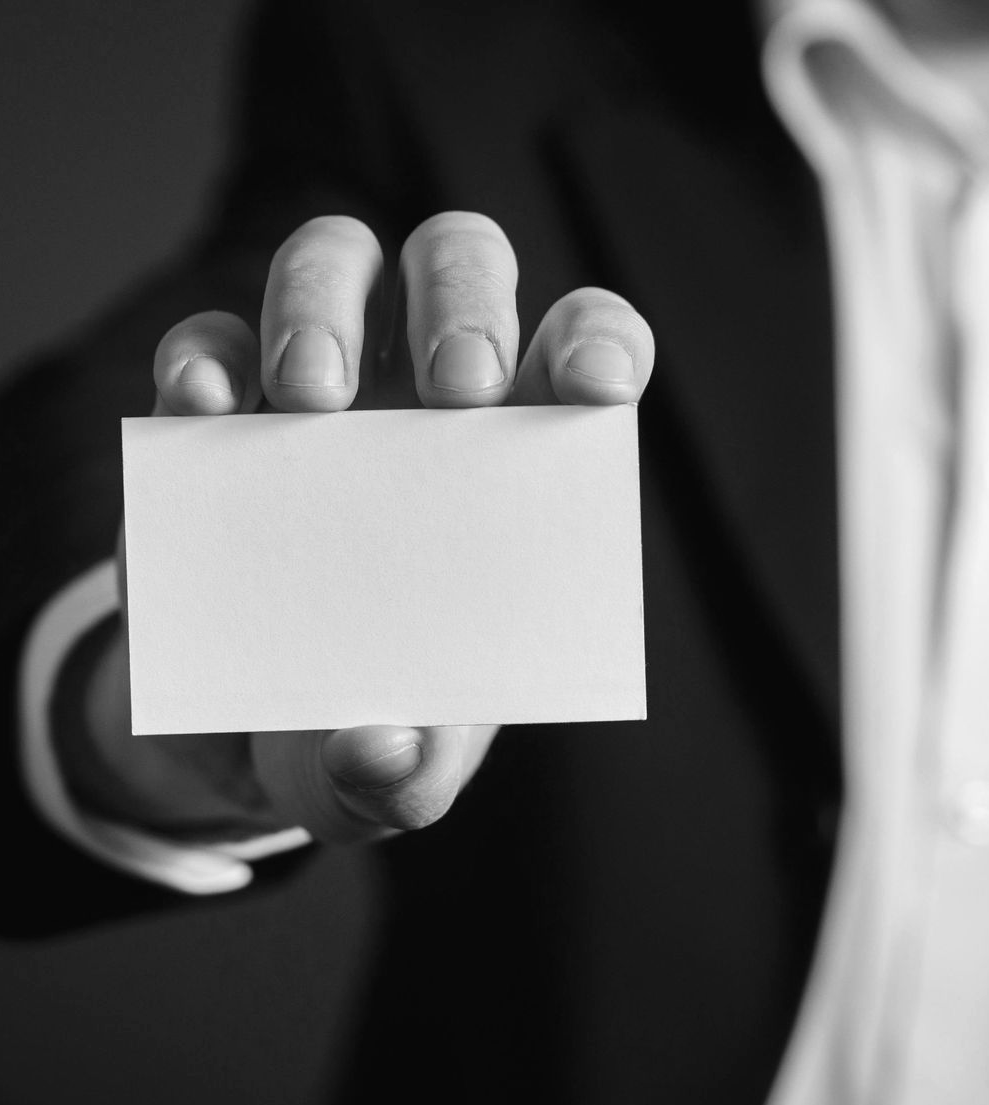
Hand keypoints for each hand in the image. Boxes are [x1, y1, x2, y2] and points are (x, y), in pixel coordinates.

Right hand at [69, 212, 653, 843]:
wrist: (252, 734)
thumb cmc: (366, 726)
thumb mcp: (395, 772)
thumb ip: (406, 774)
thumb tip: (383, 749)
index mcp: (515, 465)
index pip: (582, 352)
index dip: (599, 343)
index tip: (597, 386)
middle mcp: (424, 402)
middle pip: (460, 267)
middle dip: (465, 305)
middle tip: (456, 389)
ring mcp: (317, 392)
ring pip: (336, 261)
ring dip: (325, 304)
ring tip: (312, 400)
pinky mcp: (214, 414)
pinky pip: (210, 341)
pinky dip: (205, 356)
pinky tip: (205, 405)